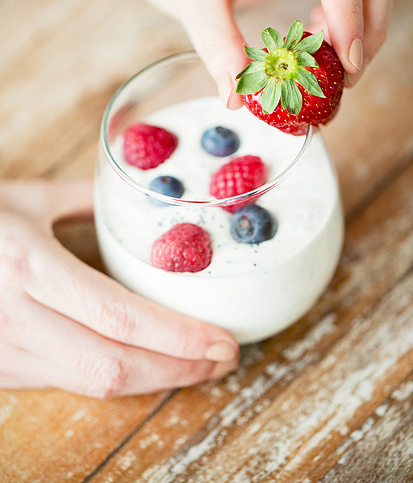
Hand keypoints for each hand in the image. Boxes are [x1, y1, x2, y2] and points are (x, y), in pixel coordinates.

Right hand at [0, 180, 237, 395]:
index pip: (118, 318)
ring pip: (94, 383)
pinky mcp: (2, 369)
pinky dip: (119, 376)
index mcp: (27, 266)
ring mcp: (6, 351)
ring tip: (198, 362)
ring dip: (155, 378)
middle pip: (113, 366)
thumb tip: (137, 197)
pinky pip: (72, 381)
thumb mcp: (24, 198)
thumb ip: (86, 199)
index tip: (222, 340)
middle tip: (224, 357)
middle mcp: (17, 317)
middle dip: (178, 369)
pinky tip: (147, 362)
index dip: (177, 338)